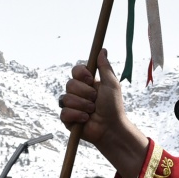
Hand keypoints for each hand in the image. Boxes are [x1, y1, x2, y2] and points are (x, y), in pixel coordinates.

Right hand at [60, 50, 147, 177]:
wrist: (111, 128)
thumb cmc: (114, 107)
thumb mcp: (111, 84)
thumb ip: (105, 67)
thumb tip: (102, 50)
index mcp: (87, 83)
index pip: (75, 71)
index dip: (81, 74)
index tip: (90, 79)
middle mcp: (78, 93)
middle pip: (70, 84)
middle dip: (85, 93)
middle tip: (95, 100)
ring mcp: (72, 105)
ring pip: (66, 98)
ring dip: (82, 105)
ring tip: (92, 111)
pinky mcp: (67, 119)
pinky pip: (64, 112)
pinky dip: (77, 116)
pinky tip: (86, 119)